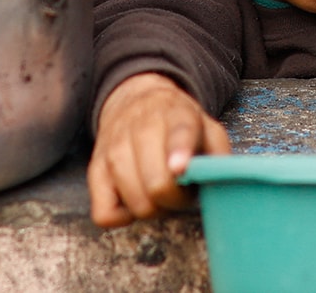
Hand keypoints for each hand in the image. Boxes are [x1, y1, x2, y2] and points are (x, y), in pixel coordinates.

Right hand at [87, 73, 230, 227]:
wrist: (135, 99)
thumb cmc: (178, 124)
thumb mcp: (207, 127)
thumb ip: (219, 152)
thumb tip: (220, 180)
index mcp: (176, 114)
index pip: (178, 133)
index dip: (178, 152)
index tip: (180, 168)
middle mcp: (140, 126)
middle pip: (156, 183)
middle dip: (175, 198)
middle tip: (181, 191)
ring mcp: (113, 147)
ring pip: (134, 200)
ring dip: (152, 207)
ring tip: (159, 193)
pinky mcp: (95, 168)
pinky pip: (104, 212)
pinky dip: (122, 216)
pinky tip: (134, 200)